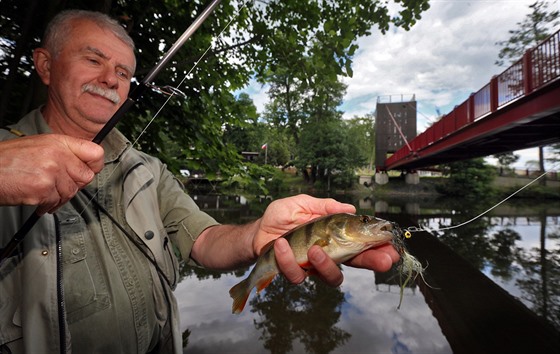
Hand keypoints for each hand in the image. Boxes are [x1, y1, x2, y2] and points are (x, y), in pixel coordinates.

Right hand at [0, 134, 103, 213]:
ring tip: (43, 192)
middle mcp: (57, 155)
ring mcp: (51, 172)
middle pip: (86, 177)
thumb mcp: (38, 146)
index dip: (95, 165)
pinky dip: (46, 205)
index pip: (95, 152)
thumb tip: (81, 164)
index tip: (90, 170)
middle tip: (59, 186)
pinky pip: (56, 203)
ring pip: (71, 192)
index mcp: (58, 142)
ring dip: (58, 197)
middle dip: (74, 185)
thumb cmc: (7, 160)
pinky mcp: (43, 189)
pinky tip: (35, 198)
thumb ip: (62, 153)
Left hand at [254, 194, 399, 286]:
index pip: (361, 243)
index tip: (391, 247)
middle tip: (383, 261)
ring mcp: (313, 267)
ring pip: (331, 276)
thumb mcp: (303, 203)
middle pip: (357, 263)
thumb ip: (325, 206)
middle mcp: (329, 254)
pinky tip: (282, 244)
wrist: (257, 231)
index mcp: (335, 236)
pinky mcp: (295, 273)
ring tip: (313, 249)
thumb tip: (350, 208)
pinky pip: (298, 274)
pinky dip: (288, 259)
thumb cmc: (281, 217)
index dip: (378, 247)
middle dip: (372, 262)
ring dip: (325, 263)